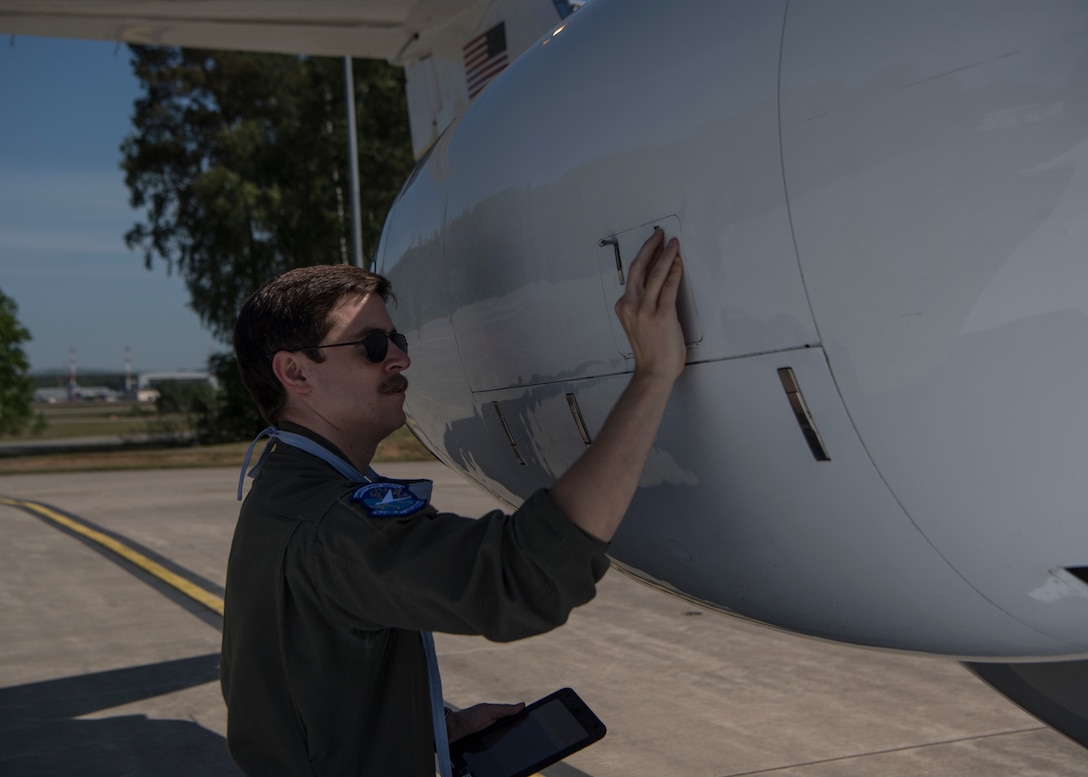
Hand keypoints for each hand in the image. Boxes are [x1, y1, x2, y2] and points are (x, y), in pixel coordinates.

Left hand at [446, 701, 525, 742]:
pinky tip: (504, 750)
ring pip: (508, 740)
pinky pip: (500, 748)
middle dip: (519, 733)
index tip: (534, 721)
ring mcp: (494, 736)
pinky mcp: (490, 746)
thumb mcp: (488, 711)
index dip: (524, 719)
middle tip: (523, 735)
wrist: (454, 731)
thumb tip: (522, 705)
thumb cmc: (469, 717)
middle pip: (514, 730)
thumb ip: (504, 709)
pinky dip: (503, 749)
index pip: (516, 717)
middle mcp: (498, 725)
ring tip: (512, 742)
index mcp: (500, 714)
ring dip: (510, 742)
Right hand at [614, 228, 684, 383]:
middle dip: (651, 247)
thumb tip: (657, 284)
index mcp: (623, 306)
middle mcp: (632, 305)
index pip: (633, 274)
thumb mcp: (637, 324)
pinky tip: (678, 263)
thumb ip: (642, 305)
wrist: (653, 372)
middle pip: (639, 267)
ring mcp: (646, 310)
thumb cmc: (650, 352)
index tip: (652, 244)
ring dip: (666, 255)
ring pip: (655, 274)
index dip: (644, 255)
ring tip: (673, 245)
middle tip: (659, 235)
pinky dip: (675, 272)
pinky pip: (669, 287)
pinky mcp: (662, 315)